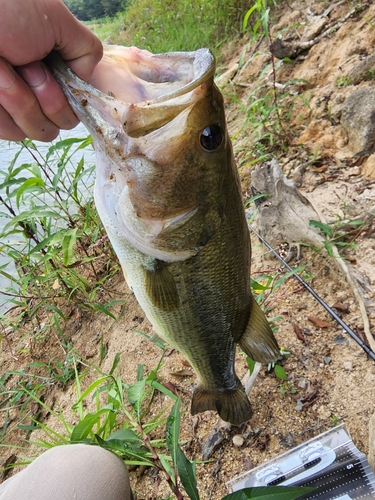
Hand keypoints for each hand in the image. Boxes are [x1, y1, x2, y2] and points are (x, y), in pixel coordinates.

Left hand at [0, 0, 102, 141]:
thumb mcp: (57, 18)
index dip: (70, 97)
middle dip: (48, 97)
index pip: (77, 106)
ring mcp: (12, 105)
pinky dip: (0, 107)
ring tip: (1, 66)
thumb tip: (87, 78)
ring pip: (35, 130)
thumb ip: (85, 49)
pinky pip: (7, 130)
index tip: (52, 70)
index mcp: (54, 70)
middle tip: (25, 64)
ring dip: (21, 99)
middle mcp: (36, 90)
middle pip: (61, 123)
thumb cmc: (4, 8)